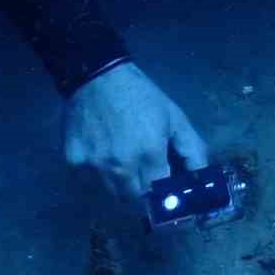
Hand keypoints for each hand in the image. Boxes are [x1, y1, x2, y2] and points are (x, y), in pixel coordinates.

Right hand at [62, 62, 208, 198]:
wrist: (98, 77)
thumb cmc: (142, 97)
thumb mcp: (175, 118)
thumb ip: (192, 149)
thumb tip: (201, 177)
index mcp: (150, 154)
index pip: (159, 192)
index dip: (163, 190)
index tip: (163, 184)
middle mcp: (121, 166)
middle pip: (134, 196)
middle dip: (142, 188)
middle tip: (143, 170)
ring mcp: (95, 165)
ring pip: (111, 191)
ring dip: (120, 183)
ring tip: (122, 158)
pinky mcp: (73, 161)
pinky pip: (89, 179)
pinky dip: (97, 173)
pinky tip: (102, 152)